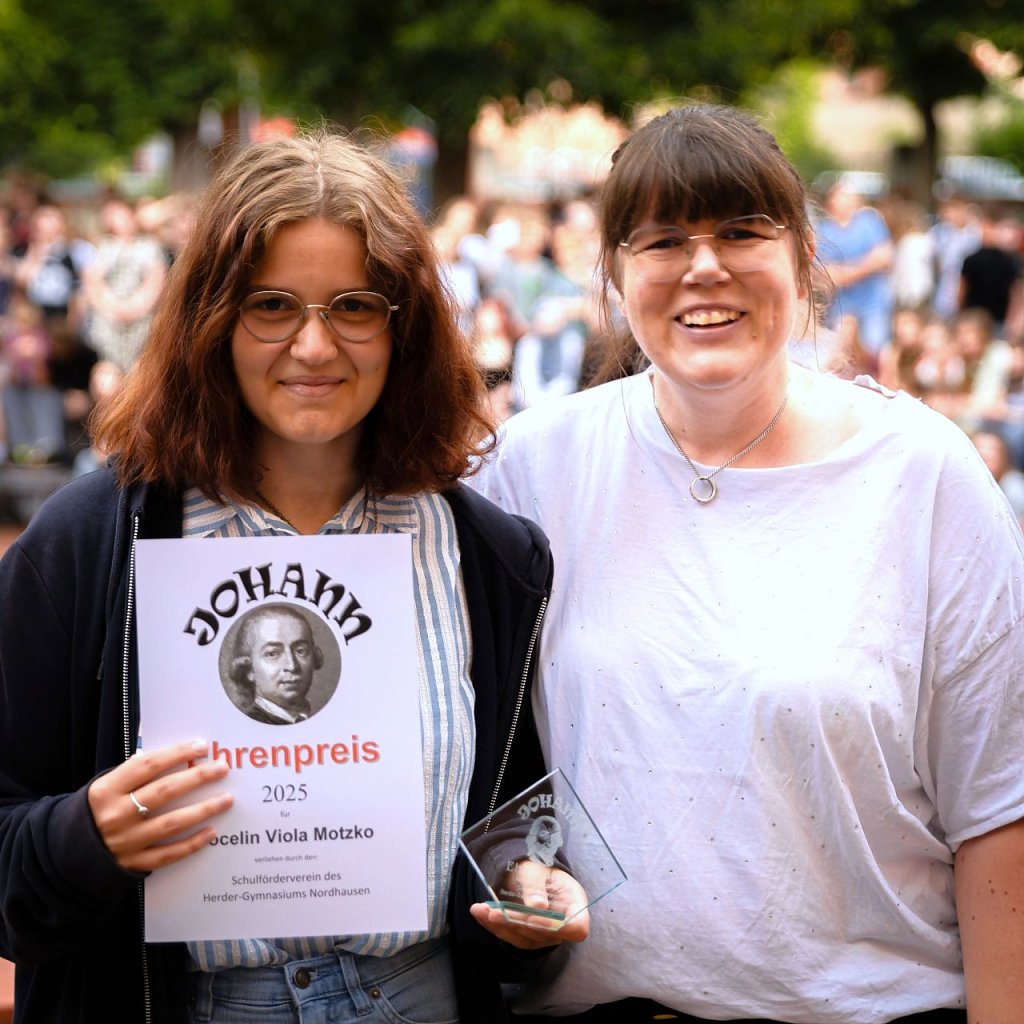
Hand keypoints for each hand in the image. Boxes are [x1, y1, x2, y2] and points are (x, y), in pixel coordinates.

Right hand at [87, 739, 232, 872]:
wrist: (66, 854)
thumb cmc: (95, 812)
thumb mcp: (104, 787)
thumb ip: (132, 773)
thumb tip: (169, 756)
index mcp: (106, 791)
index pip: (147, 766)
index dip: (177, 754)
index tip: (202, 746)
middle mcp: (116, 815)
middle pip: (164, 792)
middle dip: (197, 778)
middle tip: (222, 768)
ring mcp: (126, 841)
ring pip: (171, 823)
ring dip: (203, 810)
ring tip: (227, 799)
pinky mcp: (133, 863)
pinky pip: (168, 854)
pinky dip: (192, 844)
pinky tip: (212, 832)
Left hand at [470, 862, 589, 949]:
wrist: (527, 871)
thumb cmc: (537, 865)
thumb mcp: (535, 867)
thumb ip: (535, 884)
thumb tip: (538, 907)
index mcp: (575, 903)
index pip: (577, 928)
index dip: (558, 928)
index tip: (533, 917)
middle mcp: (564, 924)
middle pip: (544, 934)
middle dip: (517, 922)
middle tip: (493, 910)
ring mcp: (547, 934)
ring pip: (525, 939)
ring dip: (501, 925)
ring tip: (480, 910)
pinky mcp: (529, 938)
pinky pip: (512, 937)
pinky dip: (495, 926)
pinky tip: (480, 914)